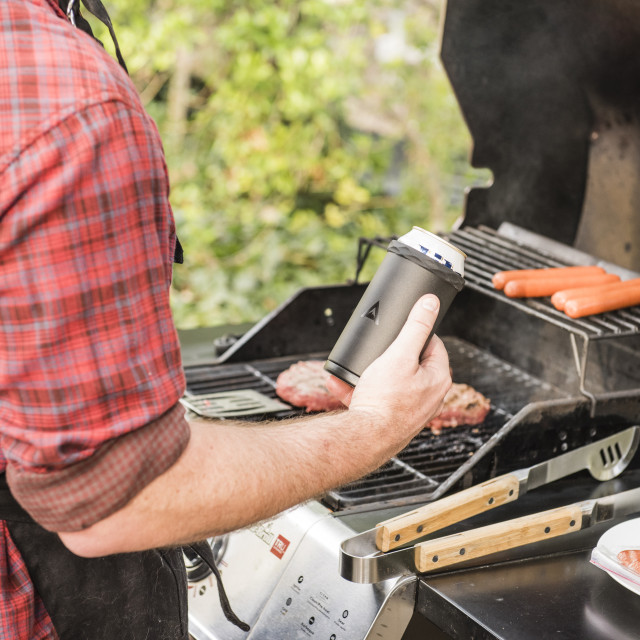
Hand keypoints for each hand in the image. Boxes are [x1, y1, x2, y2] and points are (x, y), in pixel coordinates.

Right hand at [327, 294, 450, 435]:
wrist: (365, 439)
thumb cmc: (386, 400)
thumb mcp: (400, 354)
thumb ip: (415, 326)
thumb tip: (430, 303)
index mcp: (438, 378)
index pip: (433, 345)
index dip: (414, 334)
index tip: (398, 331)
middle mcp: (429, 396)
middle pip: (409, 363)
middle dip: (386, 354)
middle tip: (374, 351)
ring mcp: (410, 410)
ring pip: (388, 381)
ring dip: (367, 372)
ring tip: (353, 368)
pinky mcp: (391, 420)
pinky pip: (374, 398)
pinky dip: (358, 390)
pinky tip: (340, 384)